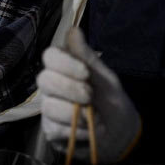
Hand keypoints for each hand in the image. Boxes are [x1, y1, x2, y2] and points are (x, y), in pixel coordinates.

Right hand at [37, 28, 140, 163]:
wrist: (120, 135)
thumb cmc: (111, 101)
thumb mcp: (105, 78)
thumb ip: (87, 57)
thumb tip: (73, 30)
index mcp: (64, 68)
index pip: (49, 56)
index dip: (65, 64)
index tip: (86, 73)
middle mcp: (51, 86)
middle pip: (44, 80)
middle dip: (71, 89)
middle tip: (90, 96)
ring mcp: (48, 108)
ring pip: (49, 106)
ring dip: (75, 113)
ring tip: (92, 116)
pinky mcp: (49, 130)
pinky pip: (55, 128)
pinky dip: (76, 130)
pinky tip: (87, 130)